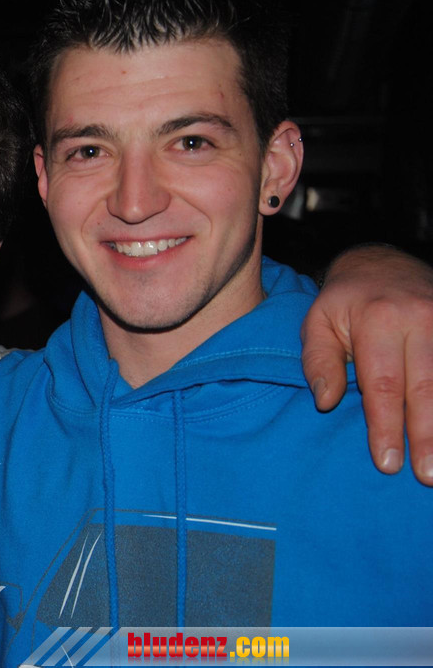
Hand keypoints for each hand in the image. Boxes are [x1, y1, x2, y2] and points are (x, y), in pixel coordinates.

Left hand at [301, 245, 432, 485]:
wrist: (382, 263)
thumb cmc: (344, 303)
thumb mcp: (317, 323)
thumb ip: (319, 362)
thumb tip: (325, 402)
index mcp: (379, 320)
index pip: (383, 384)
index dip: (386, 426)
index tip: (388, 463)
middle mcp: (421, 319)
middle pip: (426, 389)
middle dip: (427, 437)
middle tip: (427, 476)